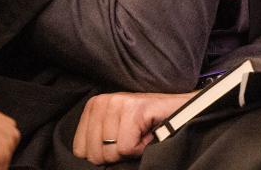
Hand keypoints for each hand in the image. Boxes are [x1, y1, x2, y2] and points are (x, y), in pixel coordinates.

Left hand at [72, 91, 195, 165]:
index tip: (120, 141)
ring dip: (131, 150)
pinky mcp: (134, 110)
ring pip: (112, 152)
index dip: (103, 154)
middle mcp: (102, 101)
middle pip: (95, 154)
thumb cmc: (146, 125)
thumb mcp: (115, 131)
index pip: (80, 150)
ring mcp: (118, 103)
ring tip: (141, 134)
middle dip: (117, 154)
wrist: (180, 109)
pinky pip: (127, 148)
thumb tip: (87, 159)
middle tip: (133, 138)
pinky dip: (140, 148)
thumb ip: (98, 142)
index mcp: (93, 107)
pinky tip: (148, 133)